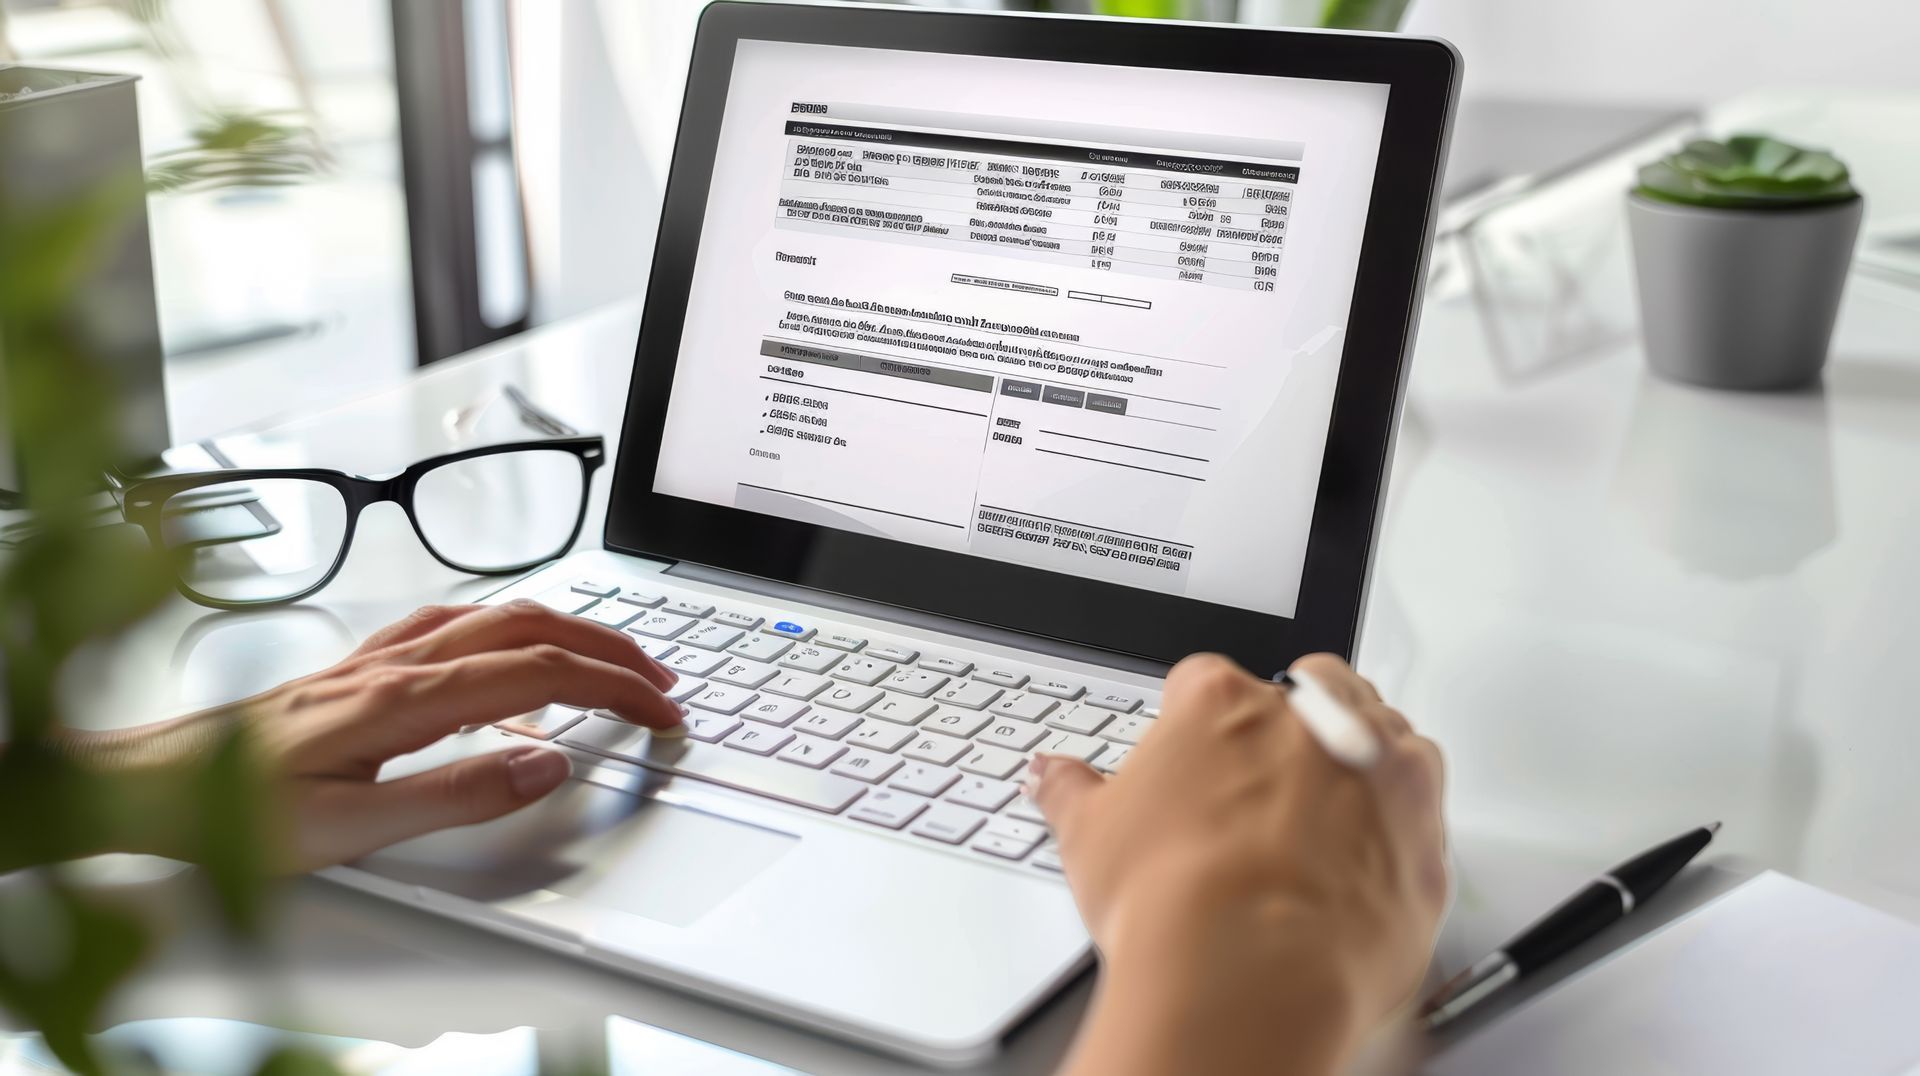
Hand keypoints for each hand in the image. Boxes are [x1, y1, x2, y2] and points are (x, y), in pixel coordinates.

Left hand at [67, 601, 681, 871]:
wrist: (146, 783)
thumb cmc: (234, 809)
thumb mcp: (355, 827)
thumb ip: (459, 794)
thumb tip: (550, 765)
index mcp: (409, 698)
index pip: (543, 674)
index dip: (616, 687)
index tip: (663, 710)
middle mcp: (400, 664)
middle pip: (533, 629)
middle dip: (611, 648)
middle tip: (663, 680)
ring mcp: (379, 658)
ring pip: (498, 615)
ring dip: (568, 628)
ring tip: (611, 655)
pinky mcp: (360, 667)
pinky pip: (457, 623)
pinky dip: (512, 626)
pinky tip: (510, 644)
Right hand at [1032, 653, 1446, 1075]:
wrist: (1245, 978)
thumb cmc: (1172, 903)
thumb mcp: (1089, 838)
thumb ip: (1073, 791)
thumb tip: (1054, 775)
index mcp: (1221, 704)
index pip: (1206, 682)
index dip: (1195, 723)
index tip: (1191, 764)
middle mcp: (1310, 721)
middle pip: (1310, 689)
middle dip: (1293, 723)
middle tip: (1260, 787)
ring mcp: (1379, 773)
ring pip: (1383, 735)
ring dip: (1360, 761)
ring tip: (1319, 822)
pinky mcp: (1426, 836)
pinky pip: (1425, 811)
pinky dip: (1399, 829)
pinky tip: (1363, 863)